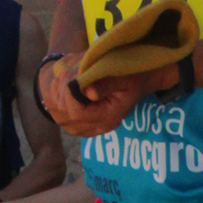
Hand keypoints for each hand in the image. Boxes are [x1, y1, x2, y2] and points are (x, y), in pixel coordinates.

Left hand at [38, 52, 173, 138]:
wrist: (142, 80)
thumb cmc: (134, 74)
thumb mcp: (124, 76)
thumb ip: (107, 84)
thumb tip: (90, 92)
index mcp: (110, 115)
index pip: (77, 113)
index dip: (68, 95)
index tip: (70, 77)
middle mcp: (100, 125)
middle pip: (67, 117)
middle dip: (61, 95)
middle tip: (65, 74)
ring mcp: (93, 128)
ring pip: (63, 119)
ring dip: (59, 98)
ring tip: (66, 80)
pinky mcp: (87, 124)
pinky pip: (65, 118)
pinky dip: (62, 103)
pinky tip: (68, 89)